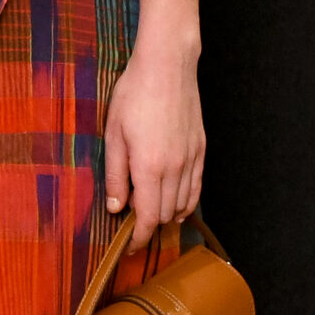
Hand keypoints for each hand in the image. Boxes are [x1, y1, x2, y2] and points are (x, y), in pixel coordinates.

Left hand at [102, 36, 204, 249]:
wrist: (167, 67)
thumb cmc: (134, 95)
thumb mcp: (114, 135)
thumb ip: (115, 175)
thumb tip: (115, 207)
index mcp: (149, 167)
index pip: (148, 218)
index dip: (139, 238)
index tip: (130, 247)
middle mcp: (175, 168)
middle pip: (165, 214)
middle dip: (149, 226)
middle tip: (132, 226)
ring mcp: (191, 159)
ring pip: (183, 204)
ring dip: (167, 215)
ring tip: (150, 214)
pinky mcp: (200, 149)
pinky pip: (196, 187)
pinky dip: (186, 201)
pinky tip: (175, 203)